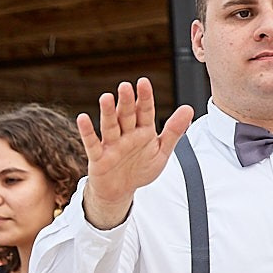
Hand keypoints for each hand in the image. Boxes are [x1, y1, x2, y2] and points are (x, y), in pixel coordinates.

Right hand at [76, 78, 196, 228]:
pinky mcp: (99, 157)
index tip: (143, 82)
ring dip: (108, 113)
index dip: (145, 98)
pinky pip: (92, 143)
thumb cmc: (140, 168)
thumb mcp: (162, 151)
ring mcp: (112, 145)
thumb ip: (174, 131)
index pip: (145, 111)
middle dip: (127, 102)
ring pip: (110, 126)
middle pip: (126, 115)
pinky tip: (83, 119)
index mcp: (143, 131)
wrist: (121, 190)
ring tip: (106, 98)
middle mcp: (126, 134)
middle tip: (126, 87)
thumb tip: (188, 109)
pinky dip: (87, 132)